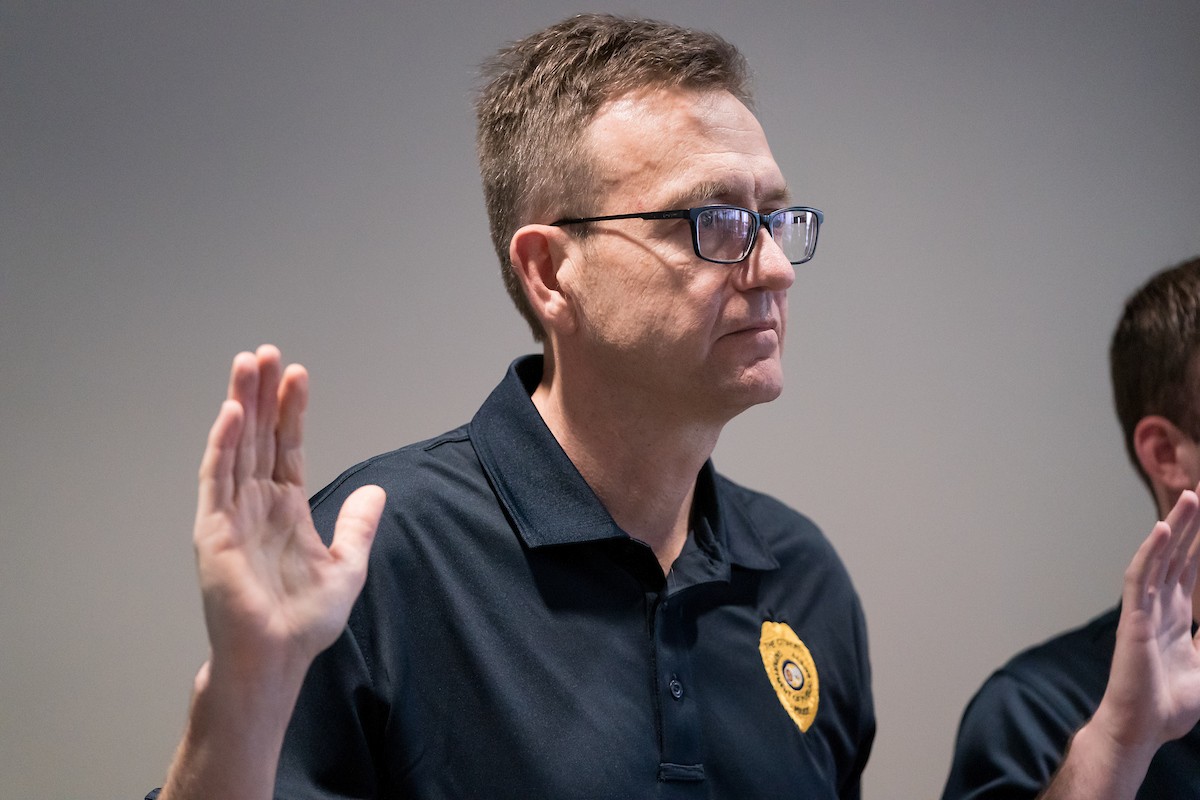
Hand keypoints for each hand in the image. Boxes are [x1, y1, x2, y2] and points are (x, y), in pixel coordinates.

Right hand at [161, 346, 383, 799]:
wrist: (277, 658)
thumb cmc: (305, 622)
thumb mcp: (348, 567)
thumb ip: (359, 527)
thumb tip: (377, 491)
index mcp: (285, 509)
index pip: (286, 447)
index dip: (291, 411)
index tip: (298, 374)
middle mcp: (255, 504)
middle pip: (257, 437)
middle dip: (261, 395)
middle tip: (265, 352)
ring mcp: (231, 514)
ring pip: (234, 447)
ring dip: (239, 406)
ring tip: (247, 364)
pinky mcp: (212, 531)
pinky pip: (215, 480)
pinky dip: (220, 445)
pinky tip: (229, 414)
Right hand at [1095, 489, 1199, 752]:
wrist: (1142, 729)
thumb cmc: (1169, 706)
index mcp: (1179, 615)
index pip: (1194, 568)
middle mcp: (1162, 606)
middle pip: (1180, 555)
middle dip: (1194, 524)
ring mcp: (1146, 609)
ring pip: (1162, 558)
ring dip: (1176, 528)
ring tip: (1191, 498)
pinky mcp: (1134, 618)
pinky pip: (1140, 578)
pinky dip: (1149, 553)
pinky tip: (1161, 531)